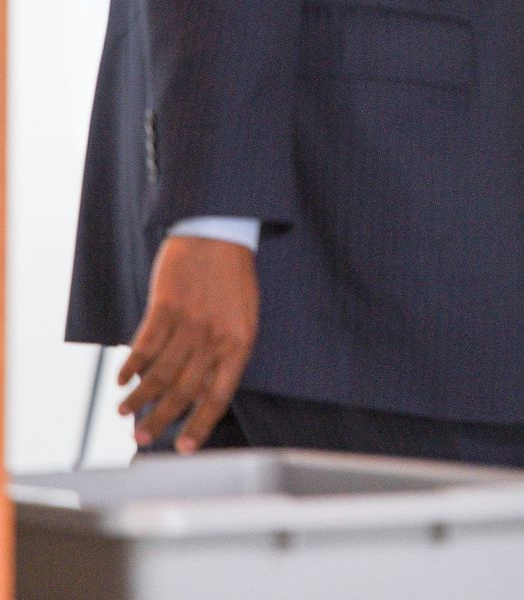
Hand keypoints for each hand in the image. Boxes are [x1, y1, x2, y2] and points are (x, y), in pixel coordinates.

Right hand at [118, 236, 258, 451]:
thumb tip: (198, 391)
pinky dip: (130, 367)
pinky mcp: (164, 308)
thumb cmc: (233, 280)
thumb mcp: (243, 319)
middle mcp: (214, 338)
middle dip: (161, 419)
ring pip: (159, 373)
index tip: (183, 448)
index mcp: (240, 343)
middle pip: (183, 391)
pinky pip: (144, 346)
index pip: (219, 396)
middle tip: (141, 438)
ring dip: (139, 398)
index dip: (200, 425)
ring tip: (124, 414)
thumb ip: (224, 354)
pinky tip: (121, 381)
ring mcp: (188, 323)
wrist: (220, 234)